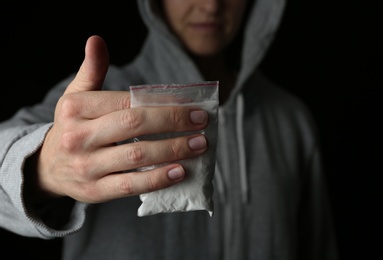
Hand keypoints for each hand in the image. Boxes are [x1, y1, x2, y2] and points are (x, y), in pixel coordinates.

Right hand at [34, 35, 207, 202]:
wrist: (48, 168)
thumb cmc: (73, 127)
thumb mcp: (75, 97)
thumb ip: (91, 70)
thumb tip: (96, 39)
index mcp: (76, 108)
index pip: (127, 102)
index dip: (163, 104)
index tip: (192, 106)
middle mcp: (78, 136)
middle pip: (135, 125)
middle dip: (173, 122)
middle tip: (201, 122)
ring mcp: (87, 166)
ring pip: (137, 155)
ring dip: (173, 150)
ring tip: (199, 145)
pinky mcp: (95, 191)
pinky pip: (131, 186)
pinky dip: (158, 178)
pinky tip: (179, 171)